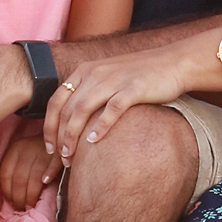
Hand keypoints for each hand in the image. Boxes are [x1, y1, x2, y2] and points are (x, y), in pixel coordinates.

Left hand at [0, 123, 58, 211]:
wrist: (59, 132)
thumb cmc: (38, 150)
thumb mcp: (22, 155)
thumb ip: (14, 169)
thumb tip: (8, 196)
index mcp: (15, 149)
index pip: (5, 173)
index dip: (6, 191)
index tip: (10, 202)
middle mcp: (27, 148)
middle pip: (19, 178)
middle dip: (19, 197)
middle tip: (21, 208)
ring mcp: (43, 150)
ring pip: (34, 177)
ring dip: (31, 195)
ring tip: (30, 205)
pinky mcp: (58, 153)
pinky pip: (52, 167)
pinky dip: (49, 176)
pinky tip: (46, 185)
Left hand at [42, 46, 190, 162]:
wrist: (173, 63)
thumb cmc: (140, 76)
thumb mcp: (108, 78)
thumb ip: (90, 93)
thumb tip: (75, 121)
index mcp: (85, 71)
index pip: (56, 100)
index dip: (49, 126)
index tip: (49, 147)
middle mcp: (95, 73)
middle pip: (67, 108)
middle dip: (60, 136)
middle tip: (62, 158)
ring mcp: (114, 79)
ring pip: (83, 109)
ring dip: (73, 134)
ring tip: (72, 155)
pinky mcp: (133, 88)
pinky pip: (111, 109)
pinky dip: (100, 126)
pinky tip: (94, 141)